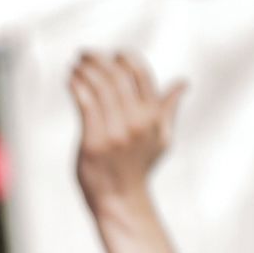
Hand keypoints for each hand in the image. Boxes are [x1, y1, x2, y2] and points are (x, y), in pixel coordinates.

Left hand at [68, 51, 183, 216]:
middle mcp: (136, 121)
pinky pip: (84, 104)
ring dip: (85, 69)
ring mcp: (115, 131)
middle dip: (98, 59)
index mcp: (153, 115)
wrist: (121, 199)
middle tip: (84, 52)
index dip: (124, 58)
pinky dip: (76, 86)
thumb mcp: (161, 137)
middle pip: (116, 76)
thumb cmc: (139, 168)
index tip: (110, 54)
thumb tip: (183, 83)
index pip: (140, 73)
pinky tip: (70, 79)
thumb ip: (168, 108)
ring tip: (75, 64)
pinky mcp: (94, 142)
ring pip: (99, 87)